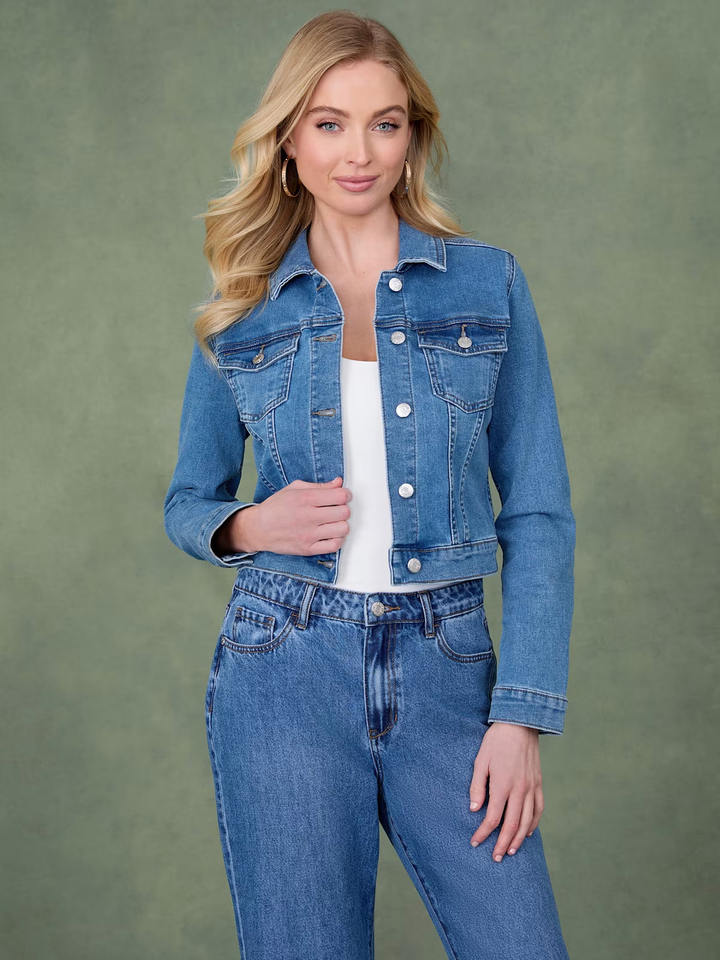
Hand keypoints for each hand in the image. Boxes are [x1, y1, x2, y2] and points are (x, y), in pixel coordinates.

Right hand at [220, 476, 352, 555]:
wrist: (258, 529)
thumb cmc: (276, 507)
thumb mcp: (294, 488)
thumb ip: (319, 486)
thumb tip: (339, 483)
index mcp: (306, 499)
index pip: (340, 496)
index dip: (345, 495)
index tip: (342, 496)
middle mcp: (308, 517)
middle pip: (344, 512)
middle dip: (344, 509)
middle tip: (337, 509)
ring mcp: (309, 535)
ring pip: (342, 529)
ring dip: (341, 525)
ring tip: (333, 523)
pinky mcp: (308, 549)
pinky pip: (334, 546)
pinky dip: (337, 540)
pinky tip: (330, 534)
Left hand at [468, 722, 542, 860]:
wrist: (520, 723)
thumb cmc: (496, 741)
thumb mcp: (480, 760)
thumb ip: (477, 786)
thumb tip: (474, 810)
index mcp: (502, 784)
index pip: (493, 818)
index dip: (483, 833)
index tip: (475, 842)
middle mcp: (519, 789)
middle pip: (512, 825)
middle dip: (502, 844)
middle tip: (494, 858)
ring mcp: (531, 787)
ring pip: (527, 821)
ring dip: (518, 839)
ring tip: (509, 851)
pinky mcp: (538, 783)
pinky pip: (538, 809)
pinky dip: (533, 824)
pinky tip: (527, 833)